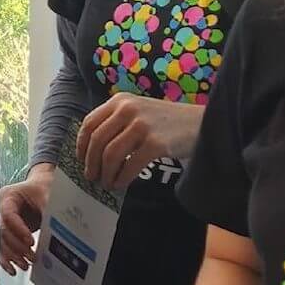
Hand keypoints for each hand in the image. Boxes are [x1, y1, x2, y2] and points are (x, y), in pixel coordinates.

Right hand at [0, 164, 51, 273]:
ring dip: (12, 255)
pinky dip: (6, 259)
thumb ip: (50, 210)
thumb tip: (59, 228)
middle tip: (32, 256)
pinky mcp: (4, 232)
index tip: (31, 241)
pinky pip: (0, 247)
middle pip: (1, 231)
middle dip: (16, 247)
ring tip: (25, 265)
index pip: (8, 215)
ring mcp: (0, 221)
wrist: (40, 188)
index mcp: (8, 197)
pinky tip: (13, 269)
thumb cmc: (42, 188)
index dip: (18, 229)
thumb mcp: (47, 195)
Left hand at [77, 95, 204, 188]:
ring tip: (107, 183)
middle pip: (97, 140)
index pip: (89, 123)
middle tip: (92, 177)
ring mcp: (142, 125)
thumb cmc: (168, 122)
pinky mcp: (156, 143)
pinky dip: (121, 178)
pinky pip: (130, 165)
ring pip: (110, 154)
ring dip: (105, 173)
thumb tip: (91, 150)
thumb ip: (117, 122)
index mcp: (120, 101)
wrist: (203, 123)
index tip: (80, 160)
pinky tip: (121, 184)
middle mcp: (128, 109)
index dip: (81, 145)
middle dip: (91, 163)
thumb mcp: (139, 111)